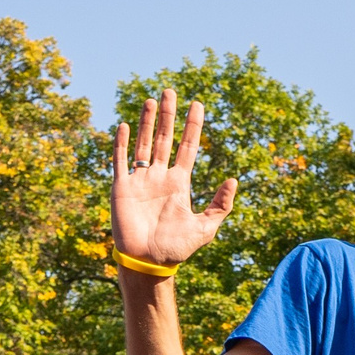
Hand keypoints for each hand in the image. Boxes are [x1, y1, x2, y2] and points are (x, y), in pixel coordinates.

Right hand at [111, 89, 236, 270]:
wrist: (148, 263)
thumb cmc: (175, 248)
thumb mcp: (205, 227)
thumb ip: (220, 205)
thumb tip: (233, 179)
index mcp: (178, 183)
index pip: (187, 147)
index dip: (192, 126)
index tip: (197, 104)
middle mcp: (159, 177)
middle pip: (165, 138)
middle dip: (168, 115)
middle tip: (170, 91)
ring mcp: (140, 181)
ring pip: (143, 143)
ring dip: (147, 122)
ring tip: (152, 100)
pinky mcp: (121, 188)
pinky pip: (121, 161)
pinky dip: (121, 144)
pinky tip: (123, 125)